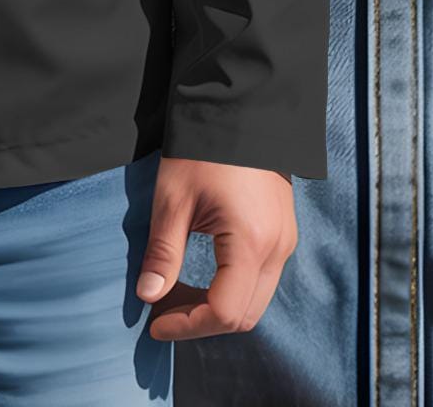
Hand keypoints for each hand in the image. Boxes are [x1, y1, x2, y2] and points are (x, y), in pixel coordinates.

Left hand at [134, 157, 297, 340]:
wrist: (239, 107)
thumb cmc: (202, 150)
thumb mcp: (173, 199)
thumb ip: (163, 253)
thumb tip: (148, 297)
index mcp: (251, 243)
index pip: (223, 312)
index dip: (186, 326)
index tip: (154, 323)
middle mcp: (277, 249)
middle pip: (244, 315)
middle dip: (201, 321)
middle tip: (162, 310)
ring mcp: (285, 240)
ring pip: (255, 300)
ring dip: (216, 306)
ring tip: (176, 292)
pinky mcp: (283, 231)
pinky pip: (261, 278)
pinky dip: (231, 288)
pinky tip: (202, 275)